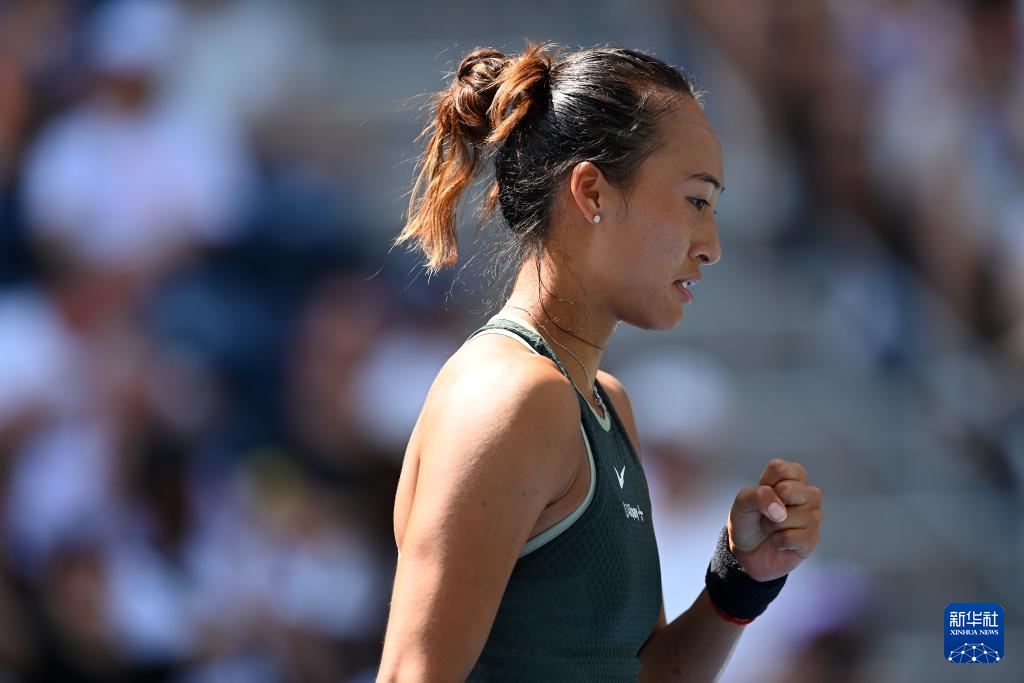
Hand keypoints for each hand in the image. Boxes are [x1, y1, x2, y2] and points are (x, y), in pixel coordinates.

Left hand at [727, 458, 823, 581]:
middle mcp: (809, 494)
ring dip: (771, 525)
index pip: (780, 469)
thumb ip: (759, 495)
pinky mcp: (813, 538)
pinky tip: (779, 542)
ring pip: (788, 516)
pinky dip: (777, 541)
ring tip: (772, 529)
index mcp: (794, 477)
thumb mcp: (743, 500)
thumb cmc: (748, 519)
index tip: (761, 495)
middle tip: (767, 514)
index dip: (764, 484)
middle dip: (768, 506)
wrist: (747, 551)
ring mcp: (814, 516)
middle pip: (788, 489)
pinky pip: (790, 537)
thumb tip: (780, 510)